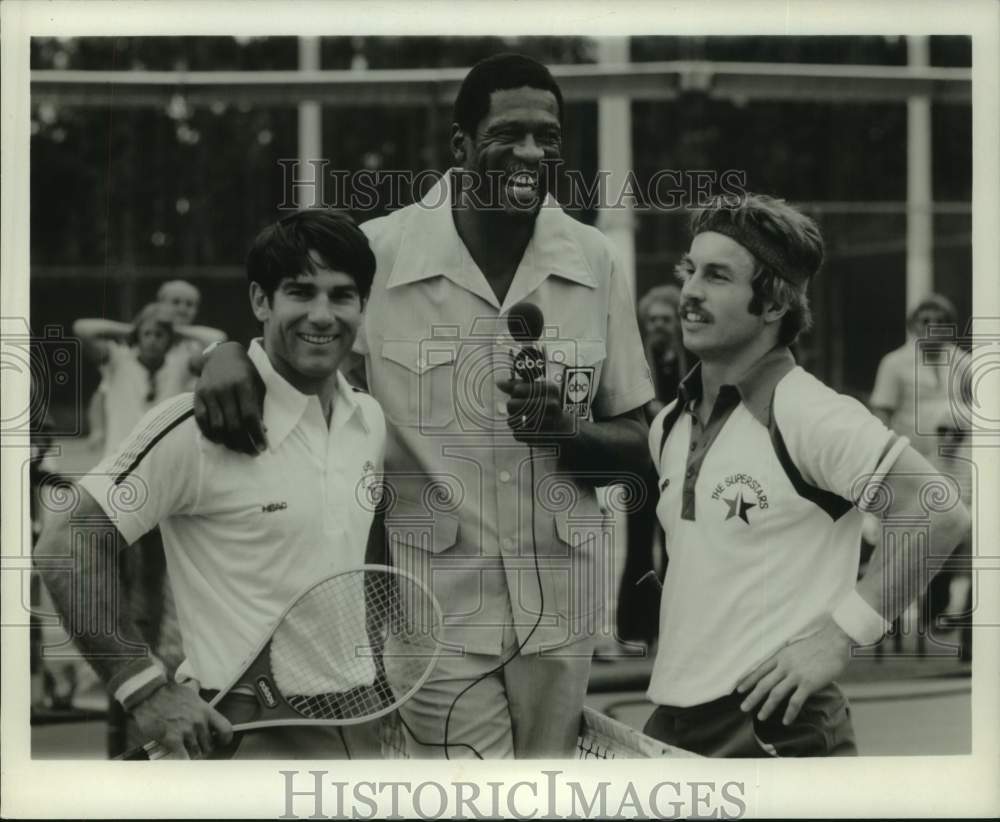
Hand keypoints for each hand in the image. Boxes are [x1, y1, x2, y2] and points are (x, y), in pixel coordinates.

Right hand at [132, 682, 232, 759]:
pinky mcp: (173, 740)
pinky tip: (180, 762)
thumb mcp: (188, 691)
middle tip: (194, 747)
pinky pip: (183, 759)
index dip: (224, 739)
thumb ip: (196, 695)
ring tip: (184, 752)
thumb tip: (197, 686)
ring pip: (196, 753)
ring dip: (191, 755)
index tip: (219, 742)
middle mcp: (199, 722)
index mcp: (206, 710)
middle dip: (203, 748)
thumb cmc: (167, 692)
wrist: (148, 694)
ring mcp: (187, 732)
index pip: (226, 729)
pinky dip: (183, 763)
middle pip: (209, 745)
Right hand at [193, 342, 266, 454]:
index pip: (250, 417)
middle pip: (233, 425)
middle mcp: (224, 388)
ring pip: (217, 427)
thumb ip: (258, 407)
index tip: (263, 448)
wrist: (221, 355)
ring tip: (238, 448)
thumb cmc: (246, 373)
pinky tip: (221, 440)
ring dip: (228, 442)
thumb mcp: (257, 385)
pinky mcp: (197, 396)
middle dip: (244, 443)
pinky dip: (211, 434)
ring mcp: (209, 392)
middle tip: (252, 452)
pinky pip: (202, 421)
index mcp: (243, 384)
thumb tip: (261, 432)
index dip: (256, 435)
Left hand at [496, 376, 572, 444]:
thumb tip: (500, 383)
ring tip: (526, 419)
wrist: (564, 427)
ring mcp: (546, 422)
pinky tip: (529, 429)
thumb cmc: (548, 406)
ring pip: (512, 421)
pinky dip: (520, 432)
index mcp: (550, 389)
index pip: (518, 389)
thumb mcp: (539, 390)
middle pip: (511, 404)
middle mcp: (550, 404)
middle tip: (523, 409)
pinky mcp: (540, 438)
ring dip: (515, 421)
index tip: (522, 394)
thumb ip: (518, 385)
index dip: (516, 392)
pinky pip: (517, 434)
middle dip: (513, 407)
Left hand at [735, 617, 851, 725]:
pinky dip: (789, 713)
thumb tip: (781, 671)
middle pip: (763, 683)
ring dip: (767, 707)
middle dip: (752, 697)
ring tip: (760, 717)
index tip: (738, 690)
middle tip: (743, 708)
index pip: (759, 670)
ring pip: (776, 694)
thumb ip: (786, 661)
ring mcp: (796, 675)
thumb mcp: (795, 649)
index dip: (748, 681)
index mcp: (780, 656)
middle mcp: (784, 666)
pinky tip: (786, 721)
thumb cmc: (817, 645)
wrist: (834, 642)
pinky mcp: (808, 683)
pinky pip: (795, 701)